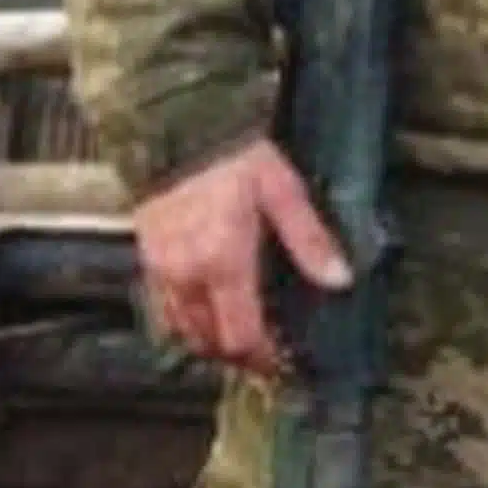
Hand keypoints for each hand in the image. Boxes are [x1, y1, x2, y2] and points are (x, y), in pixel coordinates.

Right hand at [133, 135, 349, 378]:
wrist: (180, 126)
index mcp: (224, 260)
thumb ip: (309, 240)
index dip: (262, 358)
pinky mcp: (147, 260)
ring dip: (211, 341)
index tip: (282, 361)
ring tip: (240, 331)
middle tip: (266, 350)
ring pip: (184, 332)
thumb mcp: (283, 189)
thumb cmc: (235, 155)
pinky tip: (208, 309)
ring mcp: (162, 270)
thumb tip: (340, 280)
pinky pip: (164, 310)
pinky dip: (186, 322)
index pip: (241, 336)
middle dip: (239, 354)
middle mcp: (188, 274)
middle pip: (210, 343)